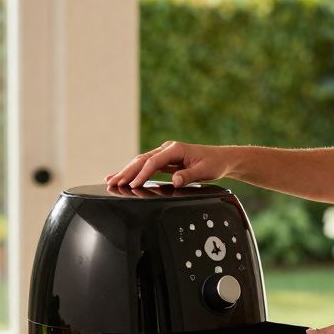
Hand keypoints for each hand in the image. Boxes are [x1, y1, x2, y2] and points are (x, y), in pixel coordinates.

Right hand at [106, 141, 233, 187]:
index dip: (142, 173)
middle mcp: (168, 149)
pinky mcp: (164, 161)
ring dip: (126, 172)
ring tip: (111, 180)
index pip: (154, 161)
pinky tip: (123, 177)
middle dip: (127, 172)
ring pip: (141, 162)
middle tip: (113, 182)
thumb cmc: (214, 163)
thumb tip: (175, 181)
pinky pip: (146, 166)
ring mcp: (165, 154)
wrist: (221, 159)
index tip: (133, 184)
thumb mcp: (205, 171)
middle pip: (142, 160)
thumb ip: (188, 175)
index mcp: (176, 149)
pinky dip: (134, 172)